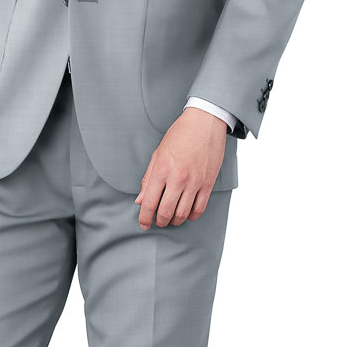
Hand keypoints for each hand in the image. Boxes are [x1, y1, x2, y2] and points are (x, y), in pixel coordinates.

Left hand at [135, 107, 226, 229]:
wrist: (205, 122)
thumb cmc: (180, 135)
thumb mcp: (158, 153)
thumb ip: (148, 178)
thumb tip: (140, 200)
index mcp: (162, 170)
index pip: (149, 203)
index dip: (144, 218)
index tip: (143, 224)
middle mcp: (178, 179)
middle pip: (166, 212)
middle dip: (159, 222)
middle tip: (157, 221)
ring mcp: (195, 182)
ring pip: (183, 214)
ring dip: (174, 221)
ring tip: (171, 218)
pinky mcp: (208, 183)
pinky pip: (199, 209)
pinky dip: (191, 216)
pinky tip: (186, 213)